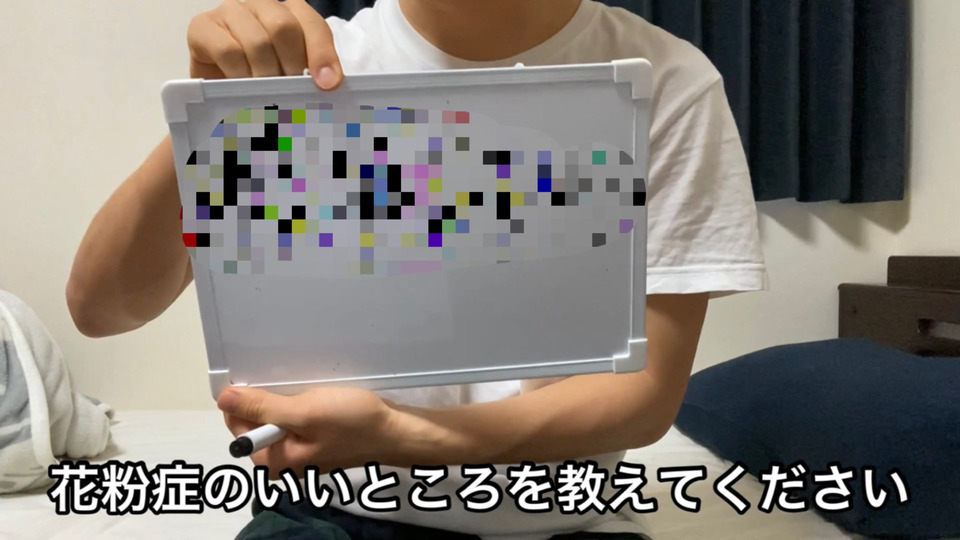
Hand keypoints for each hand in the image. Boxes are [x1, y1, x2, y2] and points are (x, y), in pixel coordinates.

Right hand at [187, 0, 342, 88]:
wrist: (218, 91)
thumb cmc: (261, 81)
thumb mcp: (292, 76)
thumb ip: (312, 74)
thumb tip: (329, 84)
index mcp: (291, 12)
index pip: (312, 25)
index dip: (321, 54)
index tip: (327, 85)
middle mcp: (261, 4)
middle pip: (283, 27)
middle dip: (289, 65)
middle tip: (288, 92)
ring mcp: (231, 12)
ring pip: (256, 41)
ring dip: (264, 75)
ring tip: (264, 95)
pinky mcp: (203, 27)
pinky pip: (227, 50)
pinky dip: (238, 74)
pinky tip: (241, 86)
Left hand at [217, 386, 398, 475]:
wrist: (396, 431)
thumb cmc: (350, 423)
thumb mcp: (303, 413)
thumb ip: (262, 408)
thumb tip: (223, 399)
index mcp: (273, 461)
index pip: (238, 427)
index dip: (243, 400)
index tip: (258, 377)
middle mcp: (283, 460)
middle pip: (257, 422)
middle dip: (266, 398)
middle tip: (286, 380)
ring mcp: (302, 449)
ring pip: (278, 417)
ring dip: (284, 397)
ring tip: (301, 383)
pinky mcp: (318, 438)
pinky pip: (297, 418)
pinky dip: (300, 402)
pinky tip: (313, 391)